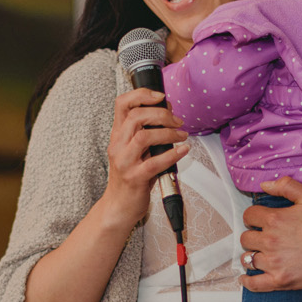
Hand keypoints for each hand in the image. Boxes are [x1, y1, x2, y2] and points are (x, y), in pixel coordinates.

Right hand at [103, 87, 187, 227]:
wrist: (118, 207)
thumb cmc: (130, 178)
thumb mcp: (133, 151)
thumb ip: (146, 133)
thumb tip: (168, 113)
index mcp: (117, 135)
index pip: (122, 104)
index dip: (141, 94)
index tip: (160, 96)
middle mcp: (118, 146)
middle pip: (136, 116)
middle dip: (161, 113)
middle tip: (177, 120)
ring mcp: (125, 162)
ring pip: (144, 136)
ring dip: (168, 132)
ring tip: (181, 135)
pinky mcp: (135, 178)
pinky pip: (155, 162)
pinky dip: (173, 154)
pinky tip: (183, 150)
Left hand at [240, 177, 301, 291]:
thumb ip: (286, 186)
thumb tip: (264, 184)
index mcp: (274, 219)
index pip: (248, 216)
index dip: (253, 217)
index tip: (259, 221)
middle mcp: (270, 241)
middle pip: (246, 238)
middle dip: (253, 236)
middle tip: (263, 238)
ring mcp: (273, 262)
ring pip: (247, 259)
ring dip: (252, 255)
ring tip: (260, 254)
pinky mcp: (279, 280)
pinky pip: (253, 284)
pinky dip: (247, 281)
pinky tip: (247, 276)